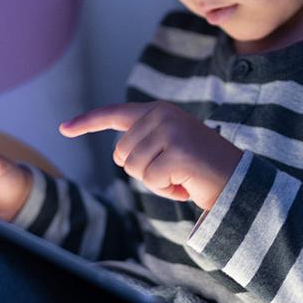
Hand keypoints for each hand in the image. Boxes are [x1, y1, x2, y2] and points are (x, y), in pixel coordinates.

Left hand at [59, 101, 242, 211]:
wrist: (239, 182)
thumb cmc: (202, 170)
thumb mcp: (172, 148)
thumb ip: (148, 143)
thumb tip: (121, 156)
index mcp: (159, 111)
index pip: (115, 115)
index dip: (87, 122)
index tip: (63, 129)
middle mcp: (163, 115)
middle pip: (121, 155)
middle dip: (143, 172)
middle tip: (173, 172)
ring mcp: (171, 131)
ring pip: (134, 169)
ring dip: (156, 183)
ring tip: (181, 178)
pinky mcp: (177, 152)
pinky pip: (151, 181)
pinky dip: (167, 191)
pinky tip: (187, 185)